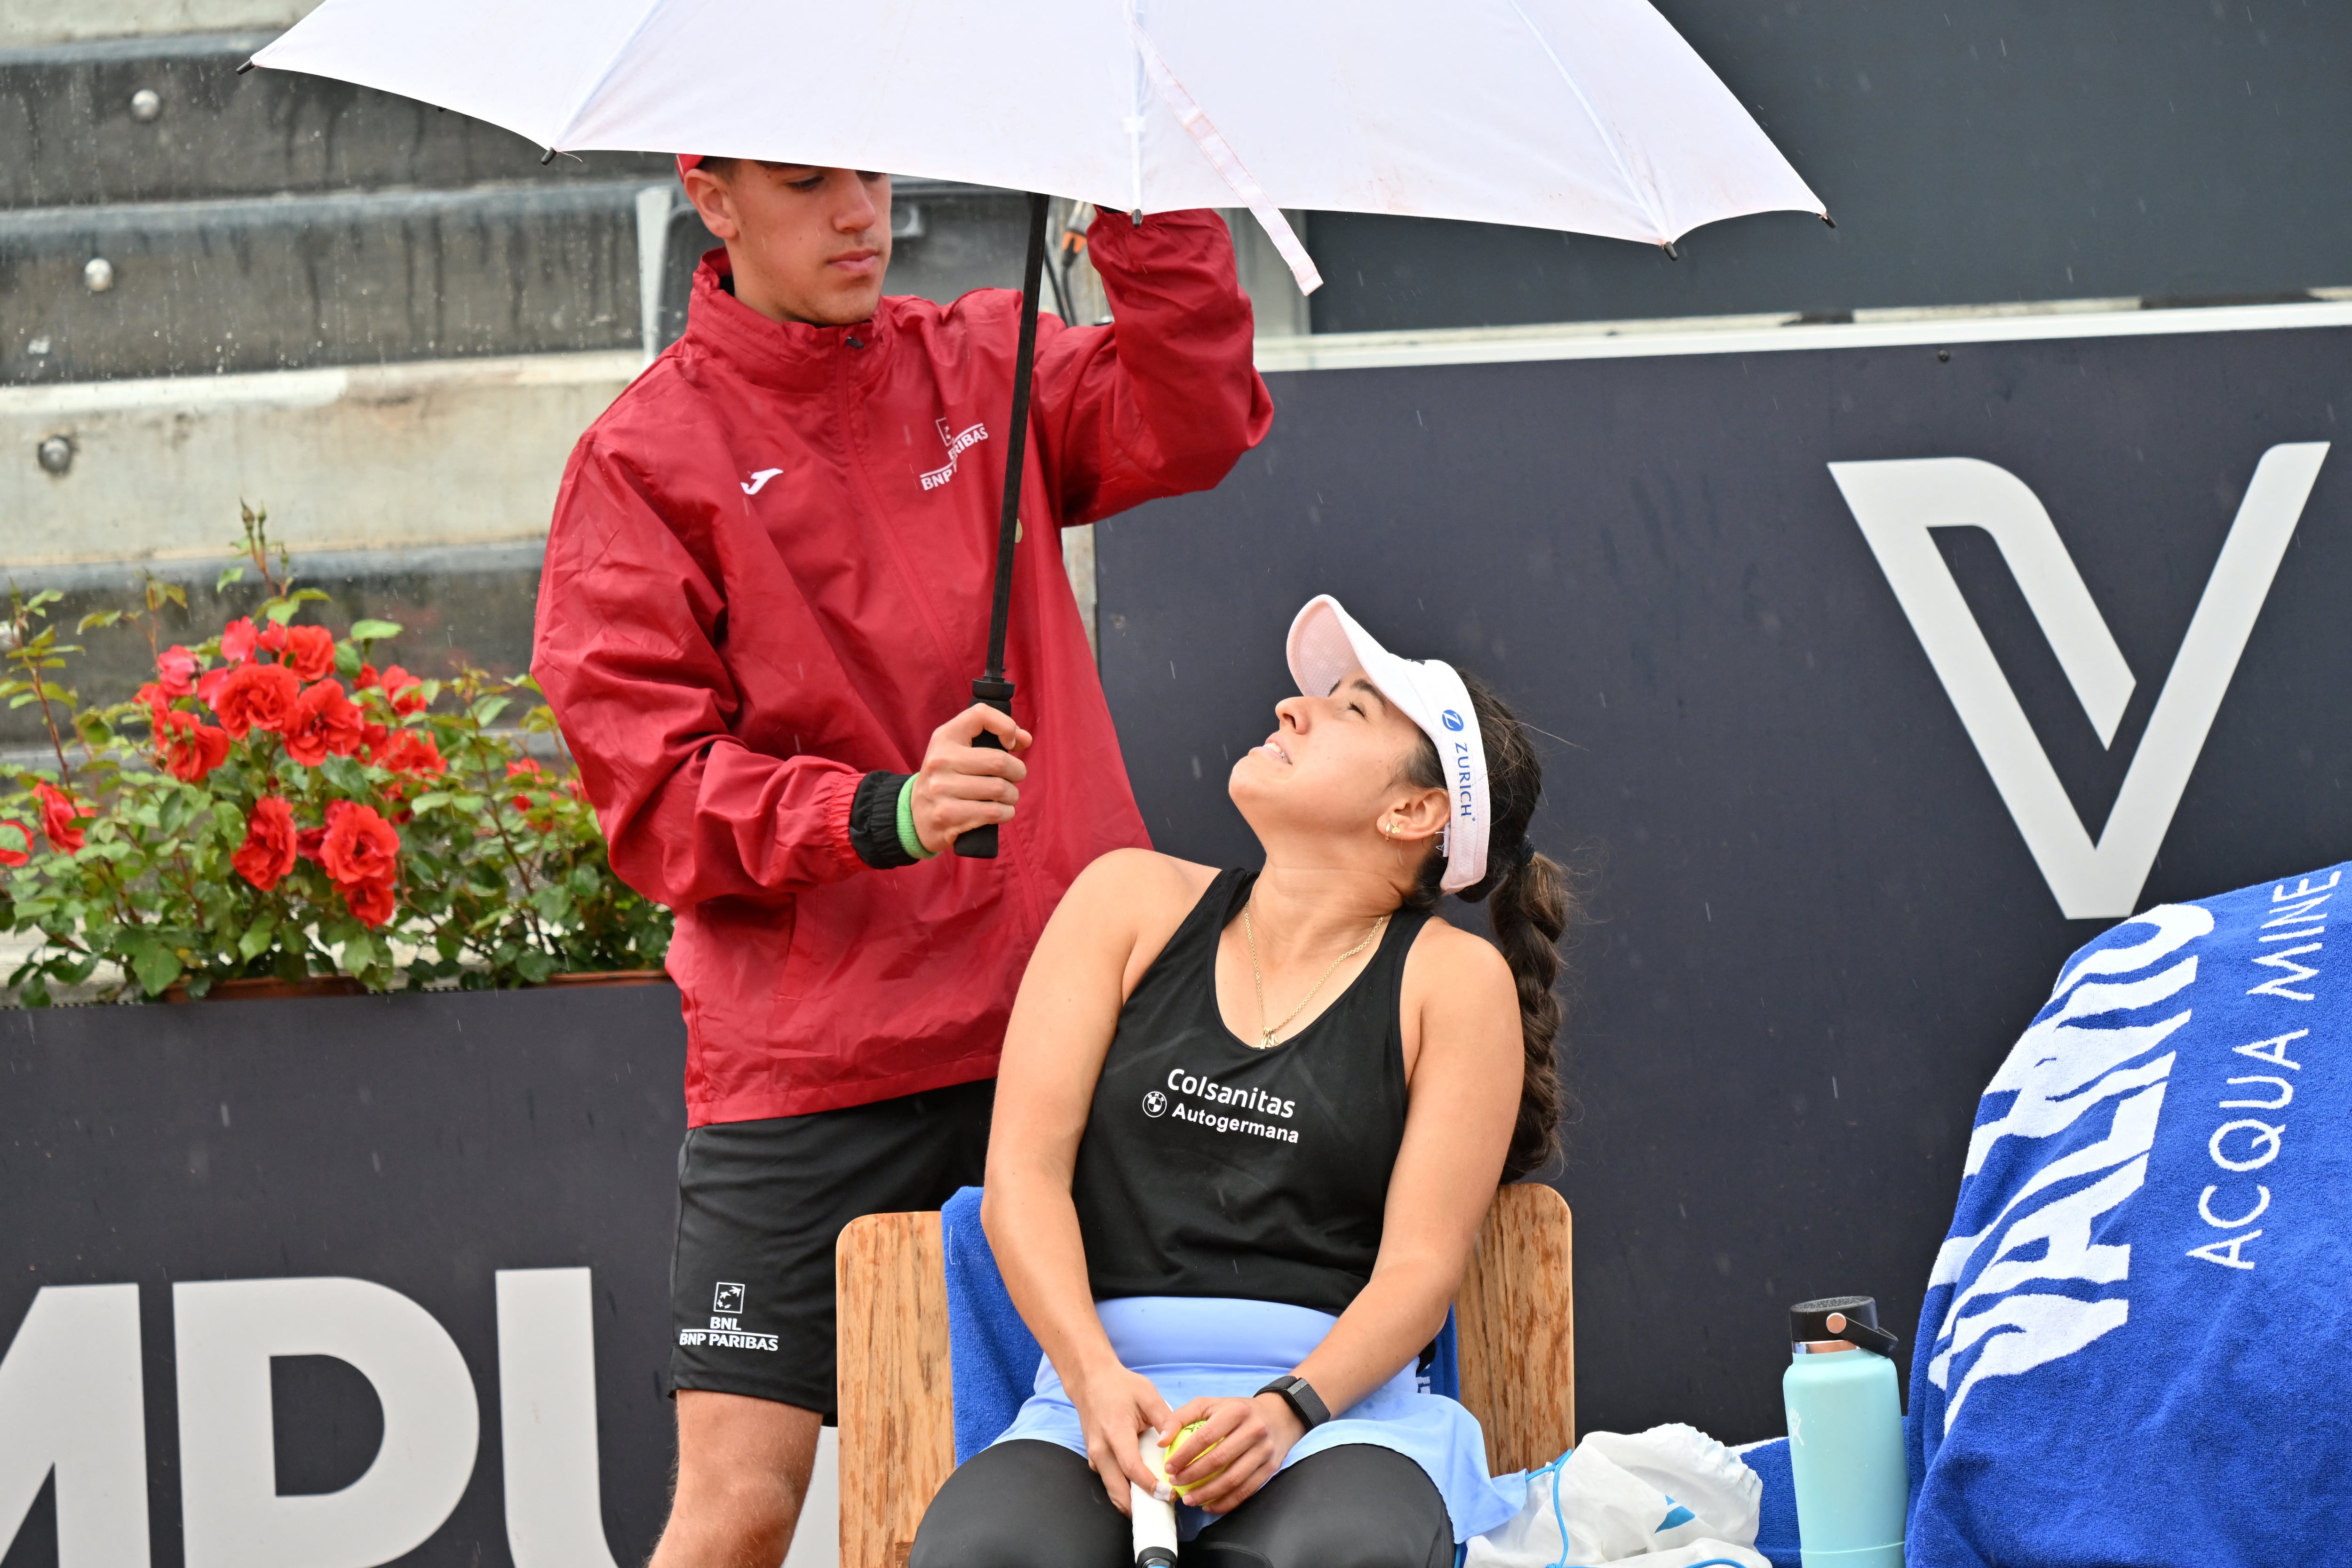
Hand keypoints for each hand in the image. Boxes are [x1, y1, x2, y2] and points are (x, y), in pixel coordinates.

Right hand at [910, 703, 1032, 852]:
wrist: (916, 815)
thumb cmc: (948, 778)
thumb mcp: (959, 750)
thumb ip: (992, 737)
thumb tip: (1025, 739)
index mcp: (944, 737)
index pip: (981, 715)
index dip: (1007, 726)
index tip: (1011, 743)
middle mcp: (940, 760)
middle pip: (999, 761)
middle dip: (1017, 771)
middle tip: (1014, 777)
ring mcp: (941, 789)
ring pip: (1000, 789)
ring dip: (1012, 796)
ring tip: (1006, 797)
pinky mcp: (947, 816)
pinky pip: (994, 812)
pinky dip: (1006, 813)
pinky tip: (1000, 811)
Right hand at [1066, 1360, 1174, 1515]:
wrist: (1089, 1379)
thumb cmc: (1120, 1385)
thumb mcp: (1147, 1395)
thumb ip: (1165, 1419)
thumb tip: (1173, 1442)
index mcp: (1115, 1433)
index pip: (1131, 1468)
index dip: (1150, 1486)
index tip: (1169, 1494)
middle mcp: (1100, 1450)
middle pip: (1117, 1491)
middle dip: (1141, 1506)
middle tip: (1165, 1507)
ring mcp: (1094, 1457)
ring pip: (1112, 1491)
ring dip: (1132, 1501)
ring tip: (1157, 1502)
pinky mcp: (1094, 1459)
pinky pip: (1109, 1482)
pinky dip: (1125, 1491)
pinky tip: (1143, 1488)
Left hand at [1159, 1393, 1305, 1513]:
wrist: (1280, 1415)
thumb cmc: (1236, 1410)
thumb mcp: (1209, 1404)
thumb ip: (1180, 1417)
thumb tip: (1161, 1440)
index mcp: (1236, 1411)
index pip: (1205, 1436)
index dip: (1185, 1454)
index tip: (1169, 1467)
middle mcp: (1254, 1430)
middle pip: (1219, 1460)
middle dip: (1193, 1476)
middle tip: (1176, 1483)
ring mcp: (1265, 1451)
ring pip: (1233, 1479)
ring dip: (1208, 1493)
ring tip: (1188, 1499)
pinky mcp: (1271, 1468)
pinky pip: (1246, 1491)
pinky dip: (1226, 1502)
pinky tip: (1209, 1505)